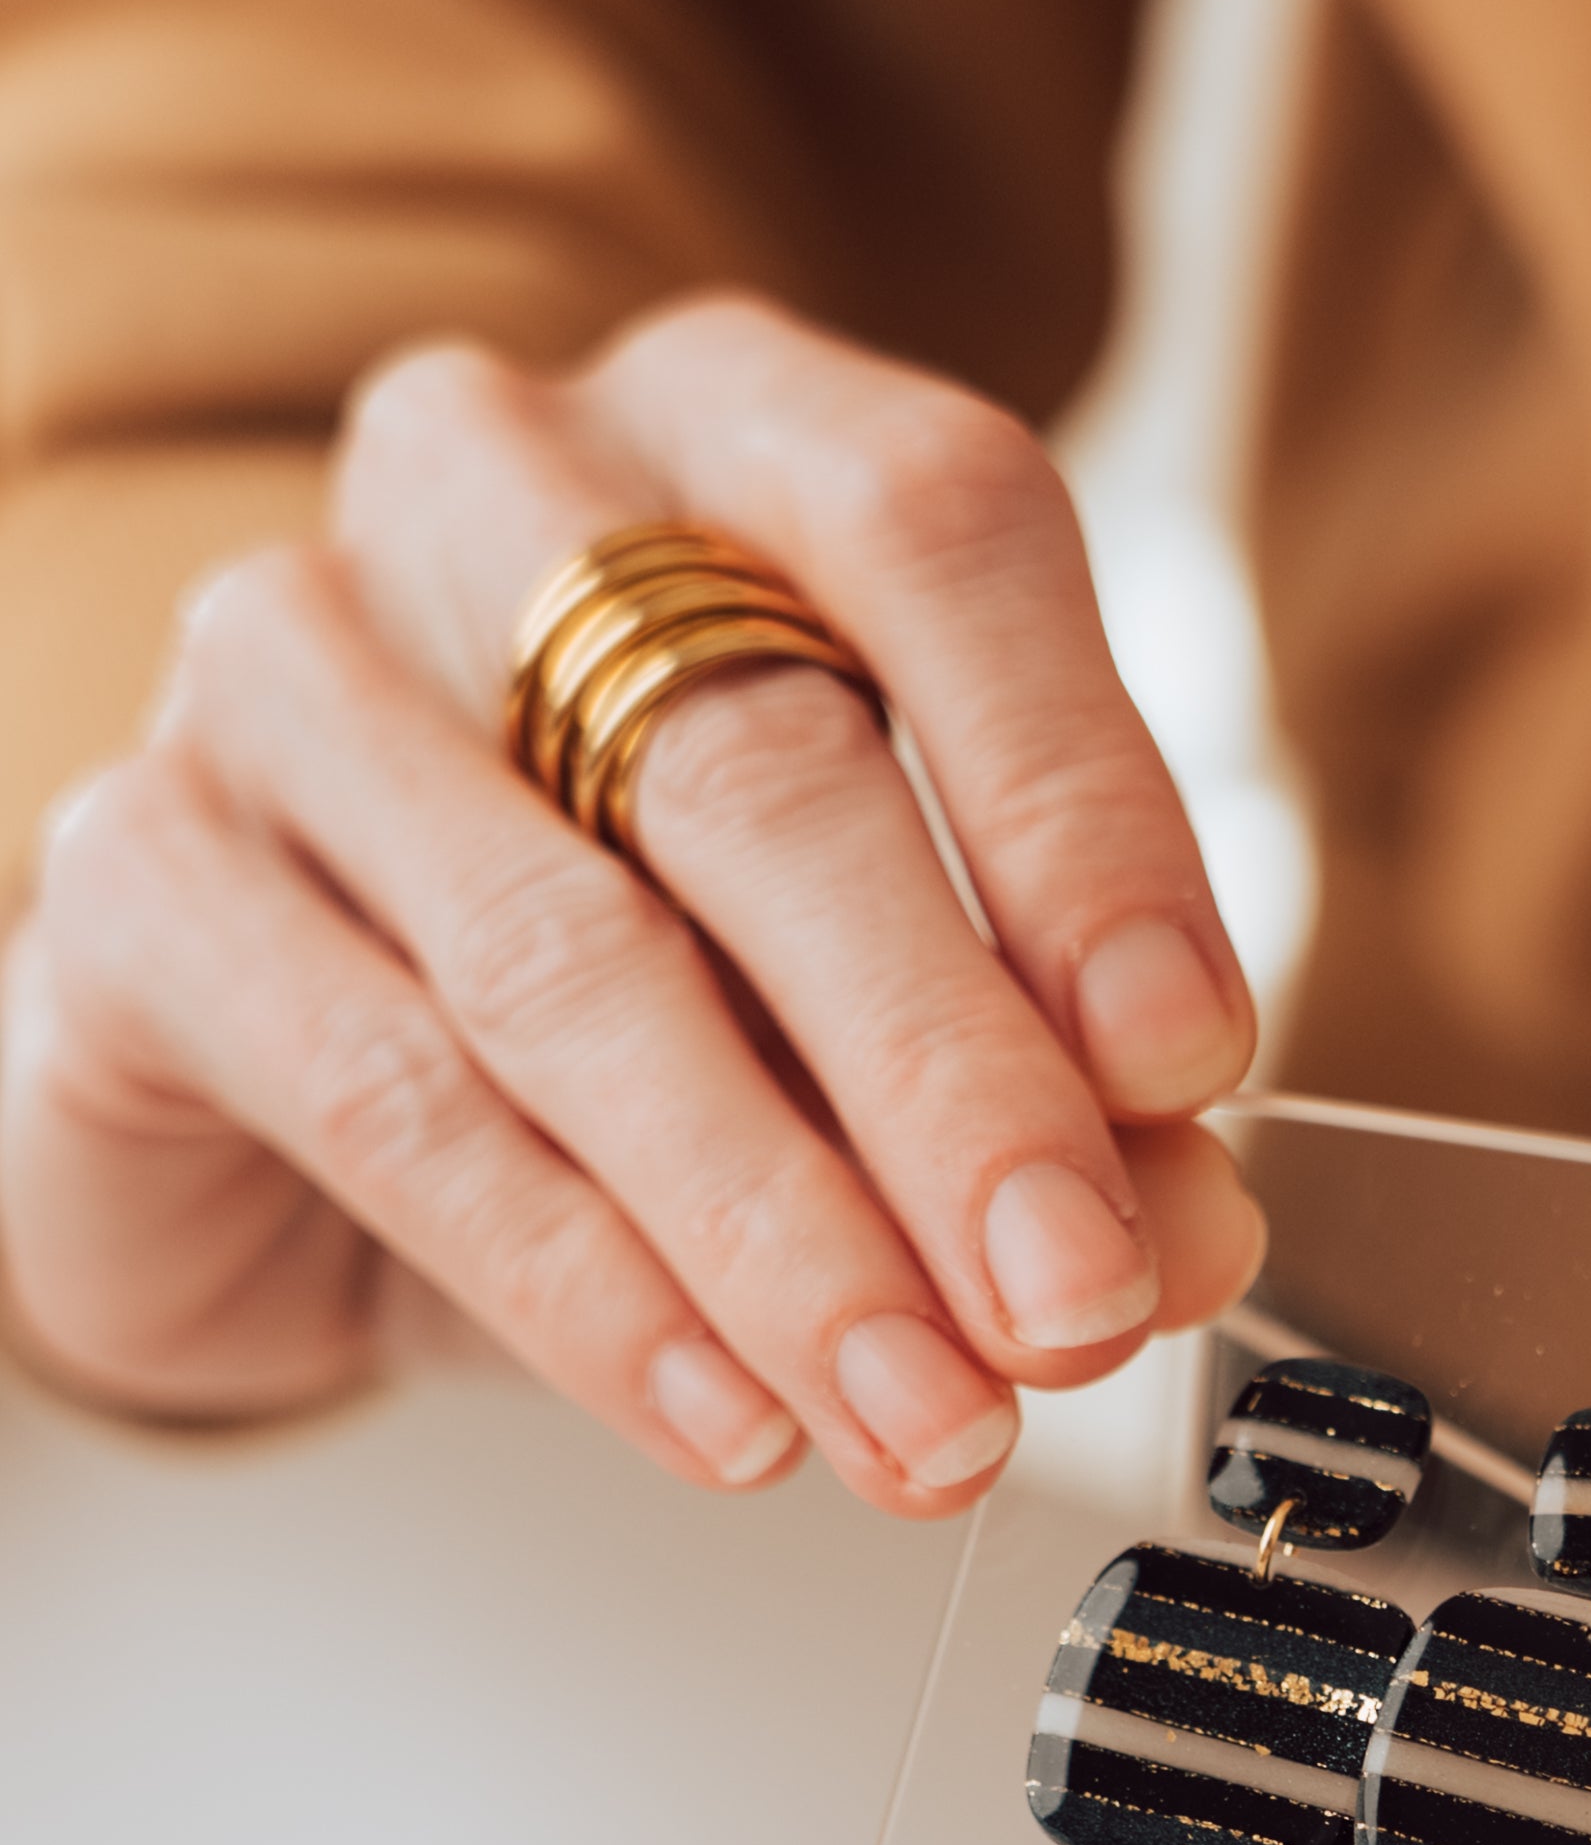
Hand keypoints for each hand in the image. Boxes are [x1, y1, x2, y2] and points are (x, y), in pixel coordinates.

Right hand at [0, 294, 1264, 1508]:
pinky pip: (392, 1099)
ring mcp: (288, 664)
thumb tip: (1188, 1231)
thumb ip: (1054, 1103)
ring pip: (573, 960)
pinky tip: (728, 1412)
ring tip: (922, 1414)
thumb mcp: (867, 1036)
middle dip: (949, 1078)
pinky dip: (587, 1288)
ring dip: (781, 1227)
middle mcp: (496, 489)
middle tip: (1068, 1299)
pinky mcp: (147, 875)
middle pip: (761, 771)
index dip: (1080, 807)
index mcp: (730, 430)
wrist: (277, 1093)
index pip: (937, 537)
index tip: (1185, 1058)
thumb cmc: (624, 989)